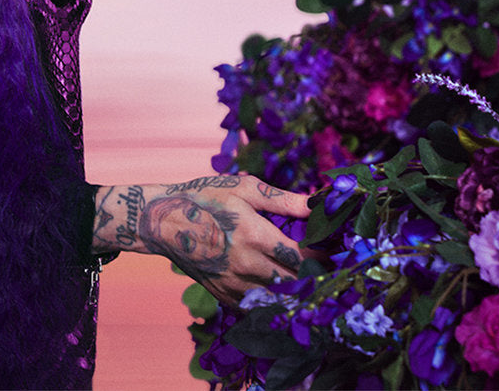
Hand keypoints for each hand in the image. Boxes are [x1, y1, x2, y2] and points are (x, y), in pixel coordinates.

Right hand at [92, 175, 310, 306]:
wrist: (163, 221)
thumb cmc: (206, 197)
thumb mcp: (243, 189)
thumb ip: (283, 200)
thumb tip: (318, 202)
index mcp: (254, 236)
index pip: (303, 258)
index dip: (324, 257)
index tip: (335, 251)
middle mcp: (246, 266)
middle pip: (297, 286)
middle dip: (316, 279)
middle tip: (329, 269)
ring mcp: (234, 286)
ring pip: (280, 302)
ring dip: (299, 294)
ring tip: (310, 281)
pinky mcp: (224, 297)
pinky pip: (259, 309)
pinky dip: (275, 303)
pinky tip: (281, 290)